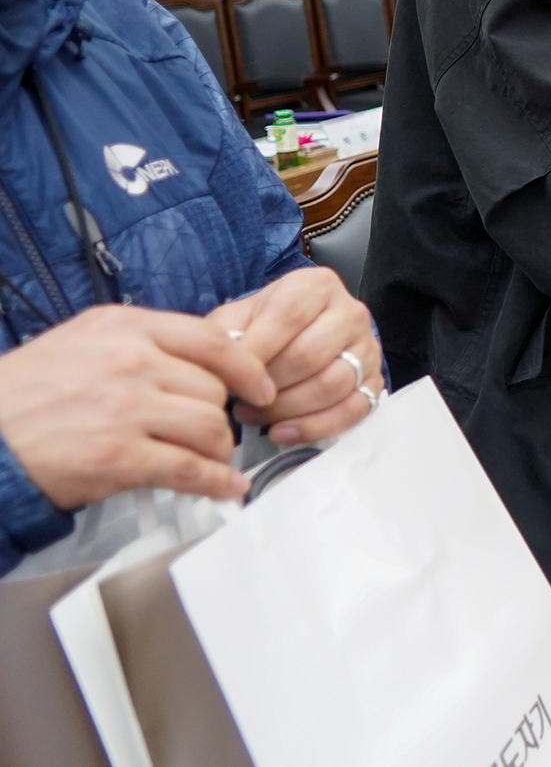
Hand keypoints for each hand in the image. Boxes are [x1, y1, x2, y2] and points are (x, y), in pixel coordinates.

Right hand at [0, 305, 275, 508]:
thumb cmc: (25, 394)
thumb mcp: (83, 342)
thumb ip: (141, 344)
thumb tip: (198, 362)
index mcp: (125, 327)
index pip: (212, 340)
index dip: (247, 367)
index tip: (259, 384)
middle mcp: (131, 361)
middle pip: (213, 389)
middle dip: (219, 415)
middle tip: (211, 431)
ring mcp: (126, 409)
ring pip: (210, 427)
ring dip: (216, 450)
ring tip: (208, 459)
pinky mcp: (118, 456)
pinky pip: (189, 469)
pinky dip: (215, 482)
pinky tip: (224, 487)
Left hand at [206, 267, 381, 445]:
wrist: (295, 337)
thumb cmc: (263, 327)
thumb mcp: (238, 318)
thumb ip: (225, 336)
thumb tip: (225, 370)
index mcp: (317, 286)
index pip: (288, 317)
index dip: (256, 351)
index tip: (231, 375)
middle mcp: (350, 312)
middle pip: (310, 355)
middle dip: (269, 386)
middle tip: (241, 401)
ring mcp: (367, 348)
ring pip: (331, 385)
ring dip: (287, 409)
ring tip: (255, 415)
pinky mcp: (374, 381)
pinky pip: (352, 410)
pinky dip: (314, 428)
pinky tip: (282, 432)